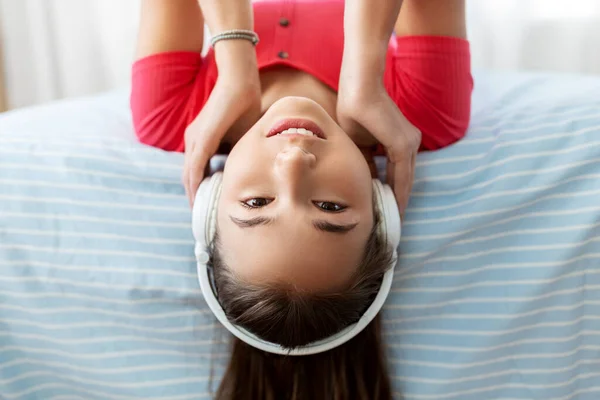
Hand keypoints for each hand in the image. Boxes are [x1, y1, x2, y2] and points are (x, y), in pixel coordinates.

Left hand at [183, 74, 260, 205]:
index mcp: (201, 140)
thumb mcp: (240, 138)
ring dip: (192, 194)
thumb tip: (243, 173)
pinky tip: (197, 196)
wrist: (240, 81)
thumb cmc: (243, 107)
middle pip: (188, 176)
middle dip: (193, 197)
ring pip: (189, 174)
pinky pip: (195, 166)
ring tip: (198, 212)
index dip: (199, 189)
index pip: (196, 171)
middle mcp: (193, 140)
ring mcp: (194, 138)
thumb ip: (237, 154)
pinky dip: (195, 183)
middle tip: (201, 216)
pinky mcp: (202, 137)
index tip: (207, 206)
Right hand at [337, 82, 420, 217]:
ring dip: (398, 200)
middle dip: (397, 200)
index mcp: (401, 140)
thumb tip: (366, 181)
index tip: (383, 208)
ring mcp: (409, 143)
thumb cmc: (354, 110)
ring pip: (405, 179)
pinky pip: (401, 176)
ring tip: (390, 220)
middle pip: (405, 178)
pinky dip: (397, 193)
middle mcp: (410, 142)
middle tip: (389, 221)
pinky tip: (392, 208)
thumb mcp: (359, 143)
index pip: (398, 171)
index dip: (391, 190)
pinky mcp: (403, 145)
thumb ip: (366, 161)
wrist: (358, 89)